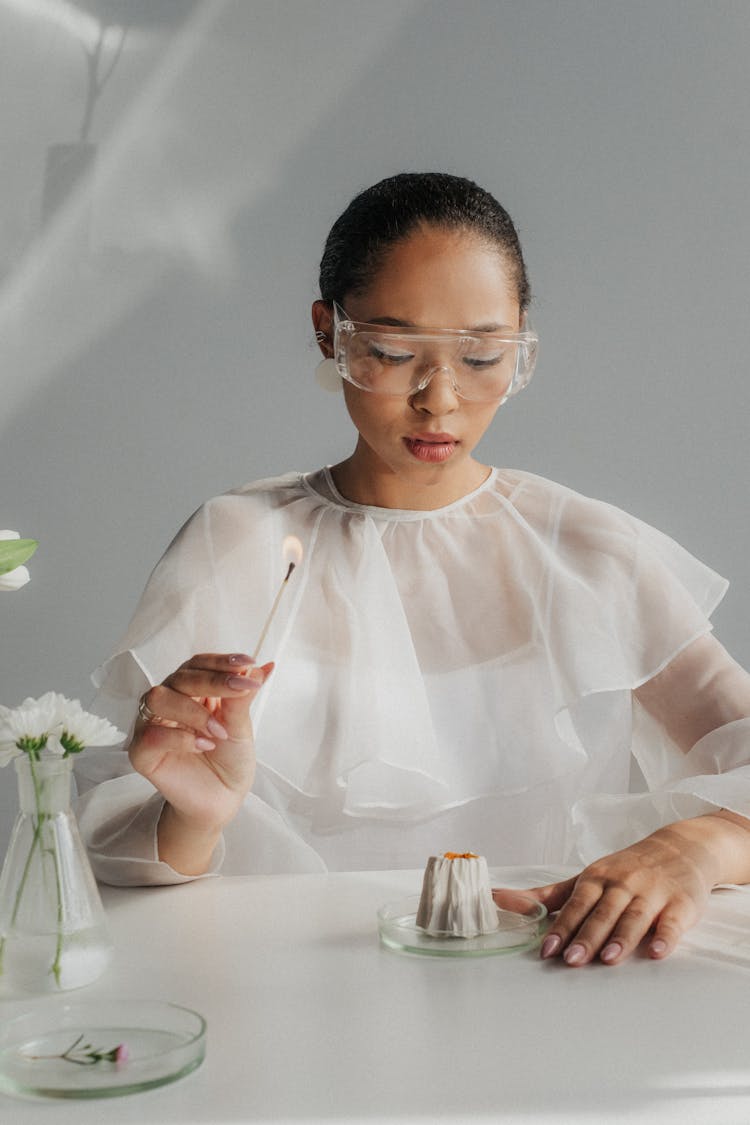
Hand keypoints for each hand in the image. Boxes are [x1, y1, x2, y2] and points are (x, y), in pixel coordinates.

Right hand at [129, 653, 272, 841]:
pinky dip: (179, 737)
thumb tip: (264, 666)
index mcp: (190, 691)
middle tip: (242, 689)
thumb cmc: (229, 760)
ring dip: (194, 711)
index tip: (248, 664)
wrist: (223, 799)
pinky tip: (203, 746)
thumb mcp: (241, 725)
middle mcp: (168, 702)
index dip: (220, 662)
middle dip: (214, 681)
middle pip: (180, 677)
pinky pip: (151, 735)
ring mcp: (152, 725)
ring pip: (158, 698)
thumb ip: (243, 697)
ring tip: (219, 731)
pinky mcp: (142, 752)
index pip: (198, 664)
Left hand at [527, 818, 731, 966]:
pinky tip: (657, 952)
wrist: (679, 850)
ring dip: (621, 938)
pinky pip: (672, 922)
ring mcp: (652, 893)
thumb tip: (499, 899)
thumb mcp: (586, 878)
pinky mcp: (681, 904)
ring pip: (634, 917)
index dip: (561, 928)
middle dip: (587, 936)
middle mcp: (622, 884)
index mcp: (596, 879)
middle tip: (572, 961)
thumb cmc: (624, 871)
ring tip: (608, 959)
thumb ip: (546, 895)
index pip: (575, 905)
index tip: (547, 950)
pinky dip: (665, 937)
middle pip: (602, 913)